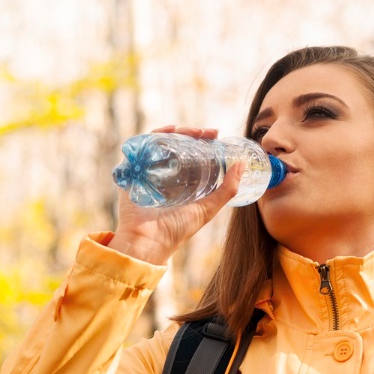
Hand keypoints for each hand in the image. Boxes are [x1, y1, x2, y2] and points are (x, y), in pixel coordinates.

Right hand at [108, 125, 245, 264]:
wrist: (149, 241)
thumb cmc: (177, 230)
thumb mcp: (208, 208)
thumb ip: (227, 189)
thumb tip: (242, 164)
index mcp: (179, 181)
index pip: (190, 153)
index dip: (203, 141)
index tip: (216, 135)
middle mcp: (162, 174)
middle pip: (175, 144)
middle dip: (192, 133)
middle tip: (207, 133)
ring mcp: (146, 171)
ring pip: (159, 142)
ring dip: (176, 132)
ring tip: (192, 132)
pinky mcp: (131, 171)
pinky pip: (140, 147)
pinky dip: (153, 136)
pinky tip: (167, 133)